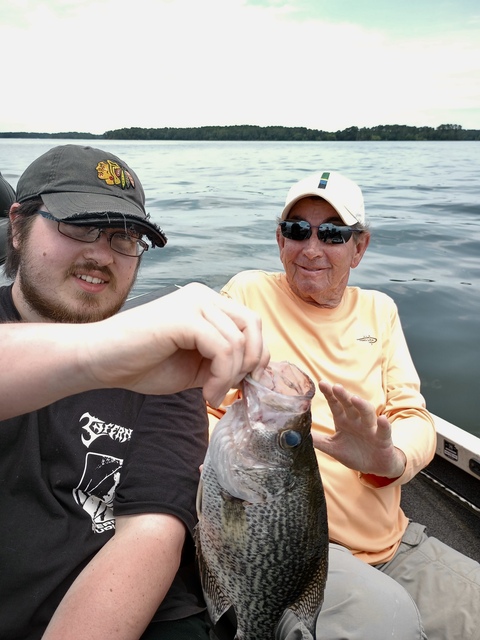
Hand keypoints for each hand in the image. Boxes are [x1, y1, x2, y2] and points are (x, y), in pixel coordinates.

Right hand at [87, 283, 269, 406]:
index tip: (244, 383)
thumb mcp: (195, 365)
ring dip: (231, 377)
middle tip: (233, 389)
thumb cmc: (141, 363)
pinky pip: (223, 349)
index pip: (249, 322)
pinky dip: (222, 376)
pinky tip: (205, 392)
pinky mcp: (184, 317)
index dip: (256, 354)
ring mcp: (193, 303)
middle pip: (252, 324)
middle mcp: (202, 296)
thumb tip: (255, 372)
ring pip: (239, 341)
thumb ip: (223, 363)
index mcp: (205, 303)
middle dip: (251, 362)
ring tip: (211, 395)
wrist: (99, 361)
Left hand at [313, 381, 405, 477]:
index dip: (329, 394)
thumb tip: (297, 434)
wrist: (374, 467)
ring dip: (362, 405)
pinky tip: (382, 419)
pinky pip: (384, 431)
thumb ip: (318, 440)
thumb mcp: (332, 447)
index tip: (322, 383)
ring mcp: (370, 428)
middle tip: (336, 387)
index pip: (335, 404)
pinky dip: (384, 425)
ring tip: (355, 399)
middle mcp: (357, 420)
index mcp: (344, 420)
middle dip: (343, 395)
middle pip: (350, 405)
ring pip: (367, 413)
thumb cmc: (354, 453)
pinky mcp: (383, 439)